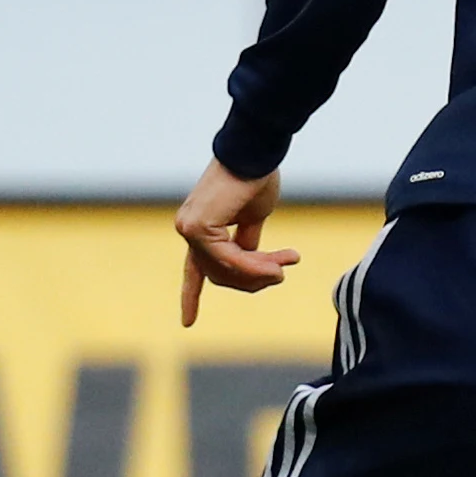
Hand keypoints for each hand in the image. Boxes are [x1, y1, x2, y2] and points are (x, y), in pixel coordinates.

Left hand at [175, 161, 295, 325]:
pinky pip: (229, 261)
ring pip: (227, 271)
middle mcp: (188, 228)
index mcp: (199, 226)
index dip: (191, 297)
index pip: (194, 269)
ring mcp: (190, 228)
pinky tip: (277, 266)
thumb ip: (247, 242)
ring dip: (261, 272)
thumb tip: (250, 264)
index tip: (187, 323)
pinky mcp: (198, 228)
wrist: (255, 153)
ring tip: (288, 263)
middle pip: (221, 274)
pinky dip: (254, 266)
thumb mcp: (253, 217)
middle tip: (286, 267)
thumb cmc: (256, 177)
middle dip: (256, 278)